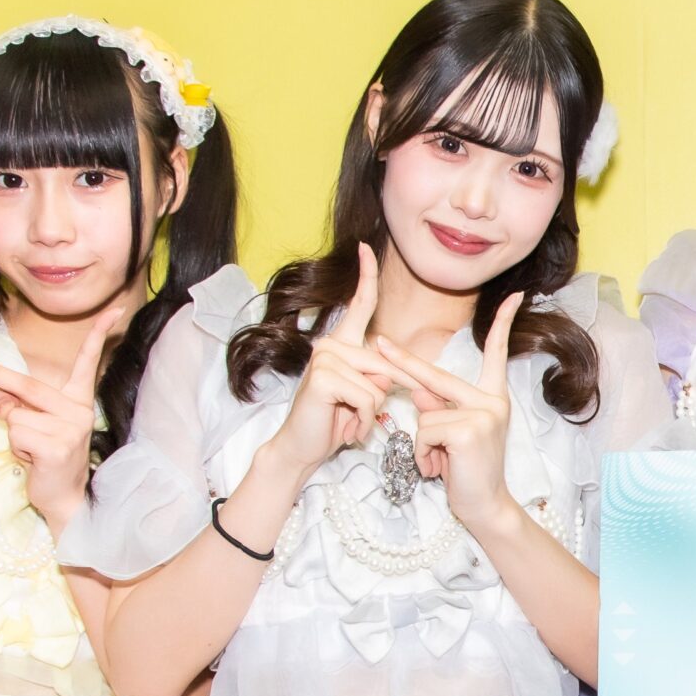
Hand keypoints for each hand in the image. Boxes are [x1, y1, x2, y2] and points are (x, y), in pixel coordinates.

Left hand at [0, 297, 130, 532]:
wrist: (64, 498)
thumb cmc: (48, 456)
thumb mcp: (38, 423)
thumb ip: (24, 402)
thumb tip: (0, 393)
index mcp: (78, 400)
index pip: (88, 361)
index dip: (99, 334)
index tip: (115, 309)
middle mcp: (79, 410)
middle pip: (26, 384)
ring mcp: (70, 427)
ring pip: (13, 413)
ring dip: (10, 429)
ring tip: (29, 446)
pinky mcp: (56, 445)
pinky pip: (16, 432)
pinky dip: (15, 446)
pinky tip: (32, 458)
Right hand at [264, 243, 397, 472]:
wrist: (302, 449)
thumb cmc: (334, 423)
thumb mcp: (362, 394)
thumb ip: (377, 373)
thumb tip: (392, 368)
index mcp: (340, 344)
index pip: (358, 305)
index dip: (365, 276)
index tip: (365, 247)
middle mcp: (330, 344)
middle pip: (385, 362)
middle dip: (387, 395)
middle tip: (360, 419)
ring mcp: (325, 358)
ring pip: (379, 383)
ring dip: (370, 412)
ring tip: (347, 422)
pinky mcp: (324, 376)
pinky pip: (368, 397)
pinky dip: (363, 420)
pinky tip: (344, 428)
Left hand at [373, 294, 519, 535]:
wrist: (485, 507)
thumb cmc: (467, 472)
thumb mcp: (452, 435)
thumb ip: (440, 407)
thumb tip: (418, 389)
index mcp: (492, 398)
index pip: (497, 355)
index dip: (503, 325)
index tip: (515, 298)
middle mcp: (491, 401)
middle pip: (436, 376)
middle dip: (402, 362)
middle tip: (377, 340)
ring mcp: (482, 414)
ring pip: (424, 414)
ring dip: (422, 443)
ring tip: (440, 462)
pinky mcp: (467, 429)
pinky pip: (424, 431)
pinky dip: (423, 453)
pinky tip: (440, 468)